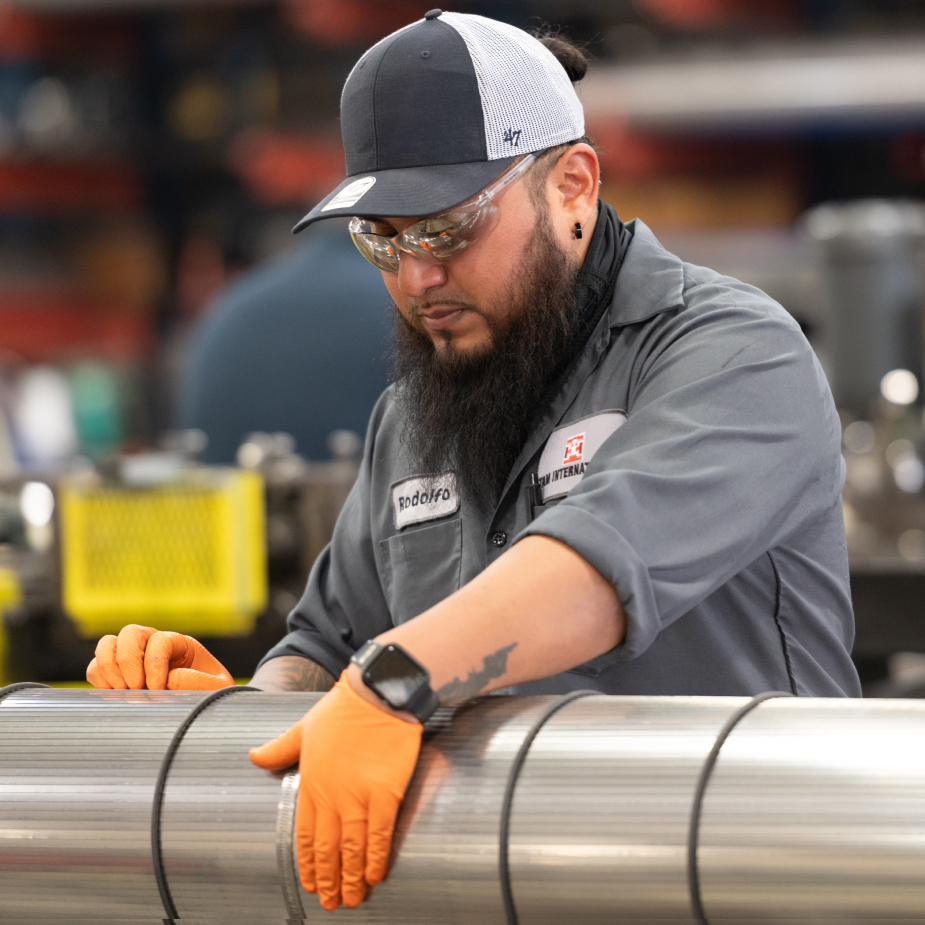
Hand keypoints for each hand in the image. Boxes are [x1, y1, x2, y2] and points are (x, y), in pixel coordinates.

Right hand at [86, 624, 234, 690]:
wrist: (199, 707)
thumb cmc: (209, 694)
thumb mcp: (215, 687)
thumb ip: (197, 681)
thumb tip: (168, 679)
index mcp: (180, 643)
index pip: (159, 640)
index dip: (154, 664)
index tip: (158, 688)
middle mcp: (152, 644)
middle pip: (130, 633)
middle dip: (129, 662)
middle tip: (137, 689)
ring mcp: (132, 656)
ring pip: (107, 645)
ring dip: (111, 670)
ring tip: (124, 692)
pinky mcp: (116, 672)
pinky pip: (95, 667)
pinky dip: (99, 680)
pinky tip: (115, 696)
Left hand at [249, 670, 421, 910]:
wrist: (377, 693)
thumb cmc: (343, 708)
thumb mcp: (304, 727)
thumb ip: (279, 748)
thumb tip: (253, 756)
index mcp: (311, 782)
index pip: (305, 835)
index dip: (308, 863)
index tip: (310, 884)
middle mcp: (332, 795)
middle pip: (328, 849)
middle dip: (328, 880)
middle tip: (330, 903)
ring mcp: (359, 796)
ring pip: (352, 848)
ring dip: (351, 878)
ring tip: (352, 899)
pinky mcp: (386, 793)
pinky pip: (380, 835)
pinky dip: (376, 859)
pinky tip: (376, 876)